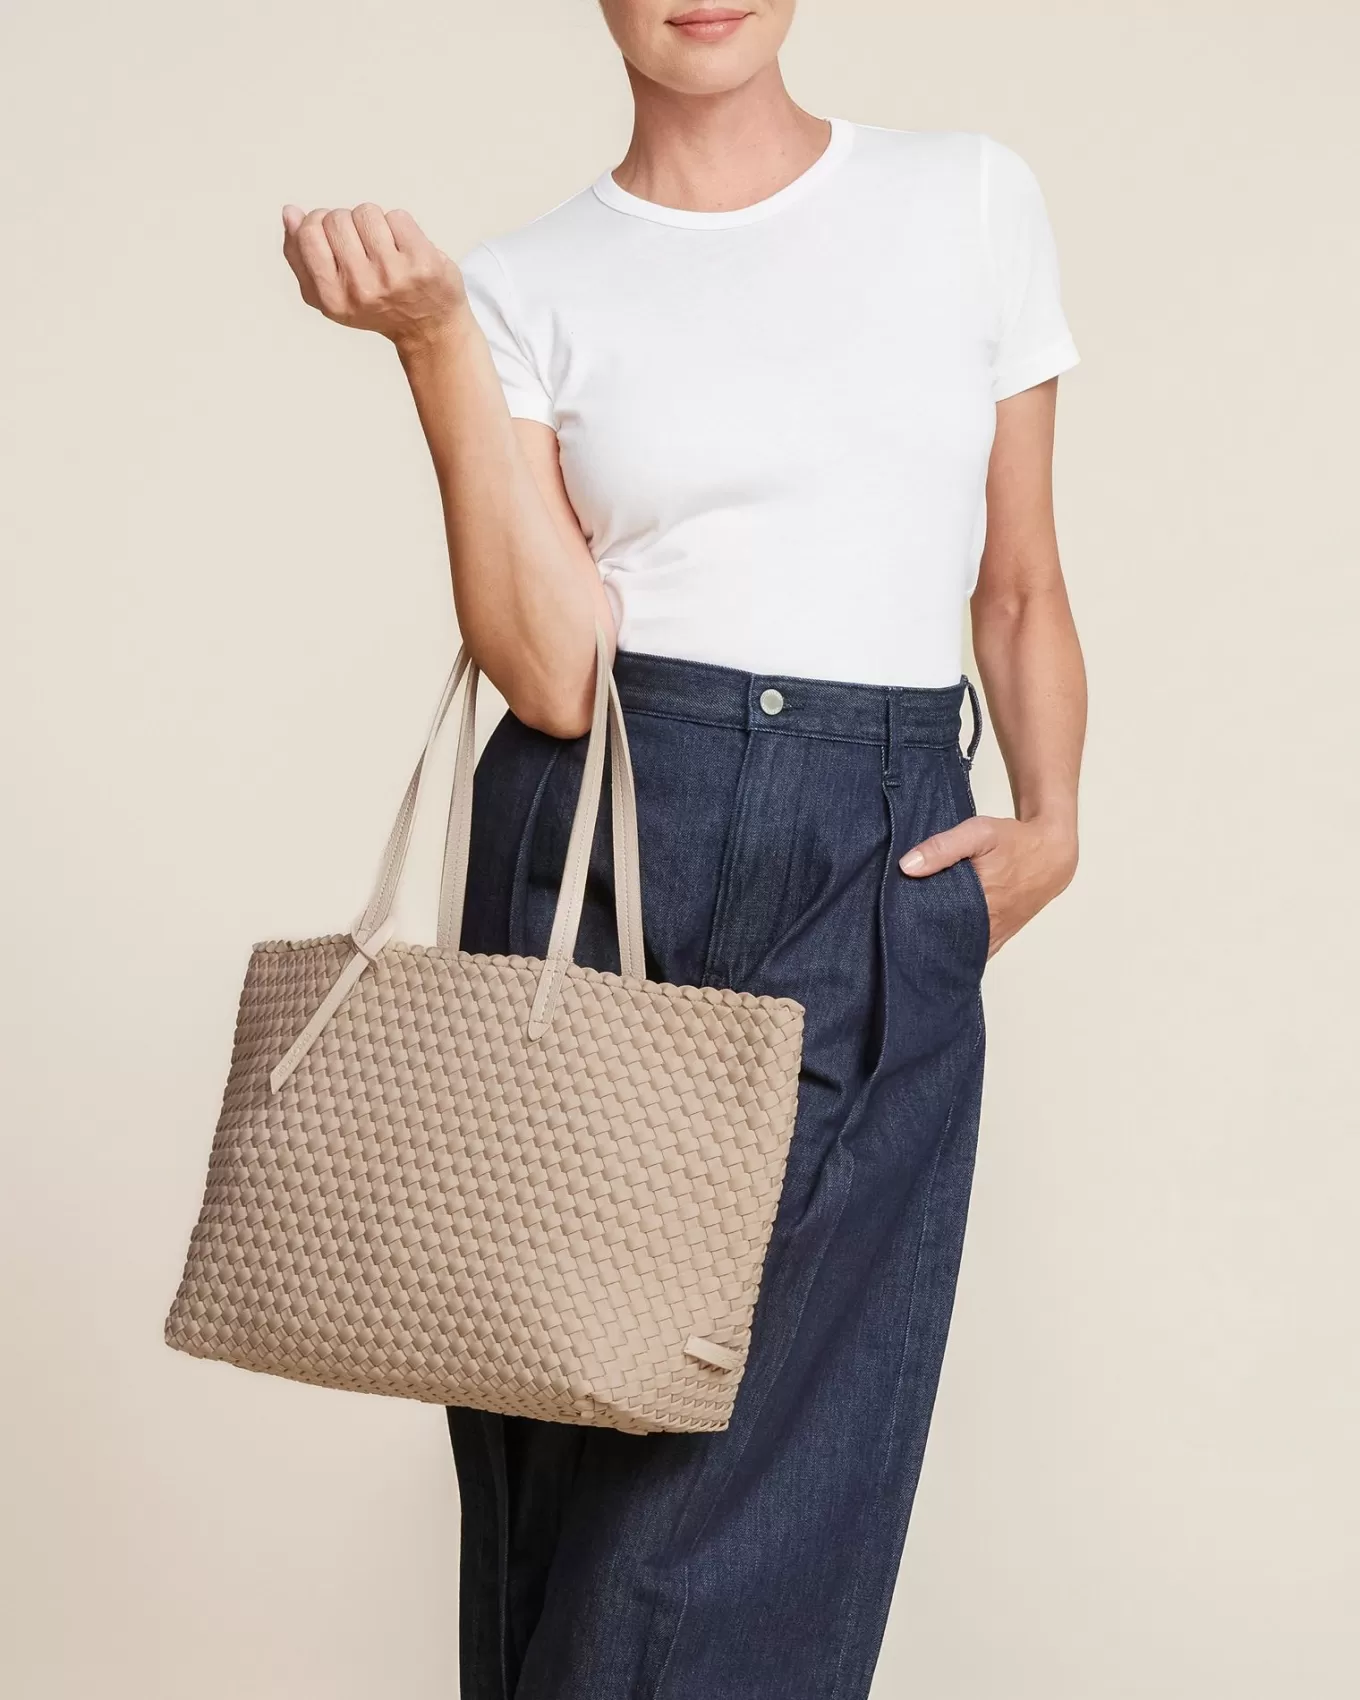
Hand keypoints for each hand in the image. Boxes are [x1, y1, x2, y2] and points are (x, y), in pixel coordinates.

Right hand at [280, 203, 467, 354]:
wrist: (428, 329)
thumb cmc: (374, 305)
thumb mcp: (328, 293)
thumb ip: (300, 256)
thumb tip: (290, 212)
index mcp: (332, 299)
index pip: (309, 233)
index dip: (318, 222)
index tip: (332, 235)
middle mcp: (362, 289)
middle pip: (337, 218)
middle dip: (347, 223)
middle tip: (363, 247)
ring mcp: (393, 276)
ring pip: (367, 212)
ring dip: (374, 223)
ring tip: (383, 248)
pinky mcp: (422, 263)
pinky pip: (397, 216)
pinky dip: (399, 226)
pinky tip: (404, 250)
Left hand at [899, 816, 1076, 956]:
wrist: (1052, 854)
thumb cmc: (1014, 842)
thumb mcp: (978, 833)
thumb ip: (942, 847)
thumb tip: (907, 866)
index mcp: (981, 904)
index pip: (936, 926)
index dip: (913, 927)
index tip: (892, 923)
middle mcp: (989, 927)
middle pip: (946, 944)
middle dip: (922, 940)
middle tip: (897, 934)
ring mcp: (996, 935)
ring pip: (961, 952)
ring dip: (940, 949)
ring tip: (913, 944)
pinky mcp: (1000, 936)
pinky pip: (976, 953)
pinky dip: (958, 952)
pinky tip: (939, 948)